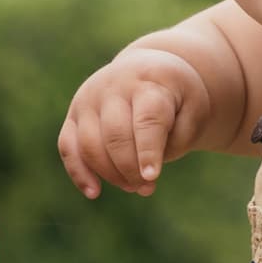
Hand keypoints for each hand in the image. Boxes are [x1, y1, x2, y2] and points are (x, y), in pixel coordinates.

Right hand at [57, 47, 213, 198]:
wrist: (148, 69)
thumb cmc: (175, 96)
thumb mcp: (193, 109)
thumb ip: (178, 138)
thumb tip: (146, 173)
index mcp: (148, 81)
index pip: (146, 120)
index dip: (148, 152)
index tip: (151, 177)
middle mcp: (113, 86)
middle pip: (115, 136)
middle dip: (131, 169)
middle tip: (148, 188)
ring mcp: (88, 99)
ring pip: (90, 145)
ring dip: (111, 174)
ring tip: (133, 187)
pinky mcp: (74, 114)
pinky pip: (68, 146)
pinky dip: (79, 172)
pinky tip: (94, 192)